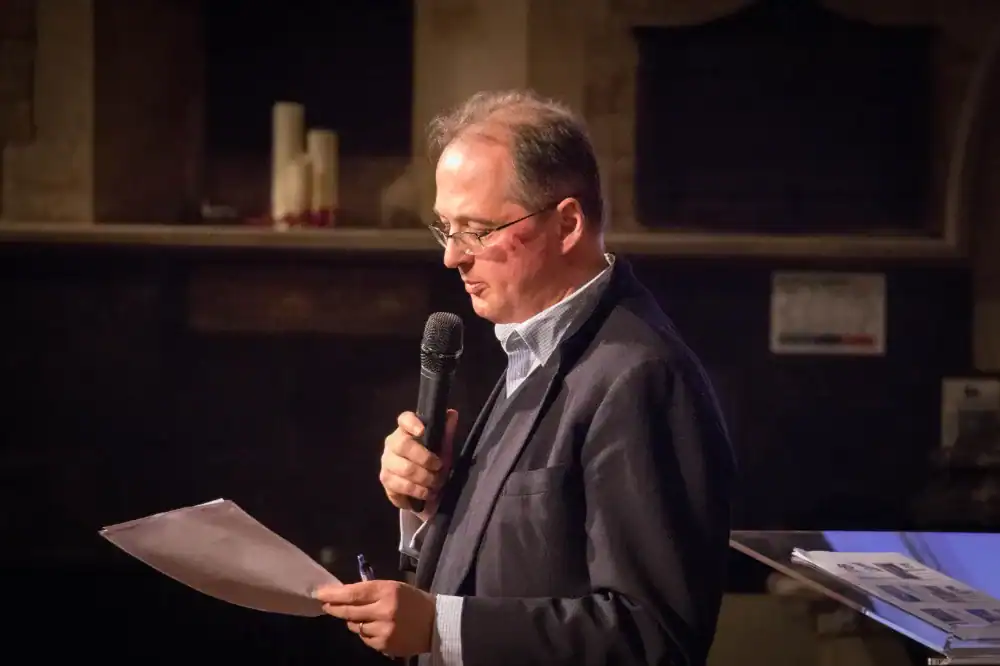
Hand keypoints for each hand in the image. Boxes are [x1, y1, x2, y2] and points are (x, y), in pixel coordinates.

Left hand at [315, 580, 435, 656]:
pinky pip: (364, 638)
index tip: (320, 593)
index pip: (353, 592)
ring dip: (353, 621)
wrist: (435, 624)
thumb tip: (343, 594)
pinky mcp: (384, 645)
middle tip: (326, 605)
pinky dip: (364, 632)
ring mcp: (383, 630)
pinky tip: (374, 627)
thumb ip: (370, 590)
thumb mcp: (394, 587)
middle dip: (334, 608)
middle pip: (349, 611)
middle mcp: (384, 610)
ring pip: (355, 626)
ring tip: (361, 616)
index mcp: (387, 591)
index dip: (334, 594)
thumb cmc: (412, 601)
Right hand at [380, 409, 457, 520]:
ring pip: (404, 469)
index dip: (411, 423)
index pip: (404, 419)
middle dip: (425, 458)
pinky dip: (418, 492)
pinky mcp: (385, 480)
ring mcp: (386, 462)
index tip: (422, 430)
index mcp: (406, 430)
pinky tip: (427, 494)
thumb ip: (446, 431)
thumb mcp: (442, 447)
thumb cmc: (431, 461)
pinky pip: (400, 486)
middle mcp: (392, 443)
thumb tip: (452, 413)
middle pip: (403, 445)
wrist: (421, 486)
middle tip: (440, 467)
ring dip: (425, 479)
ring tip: (437, 484)